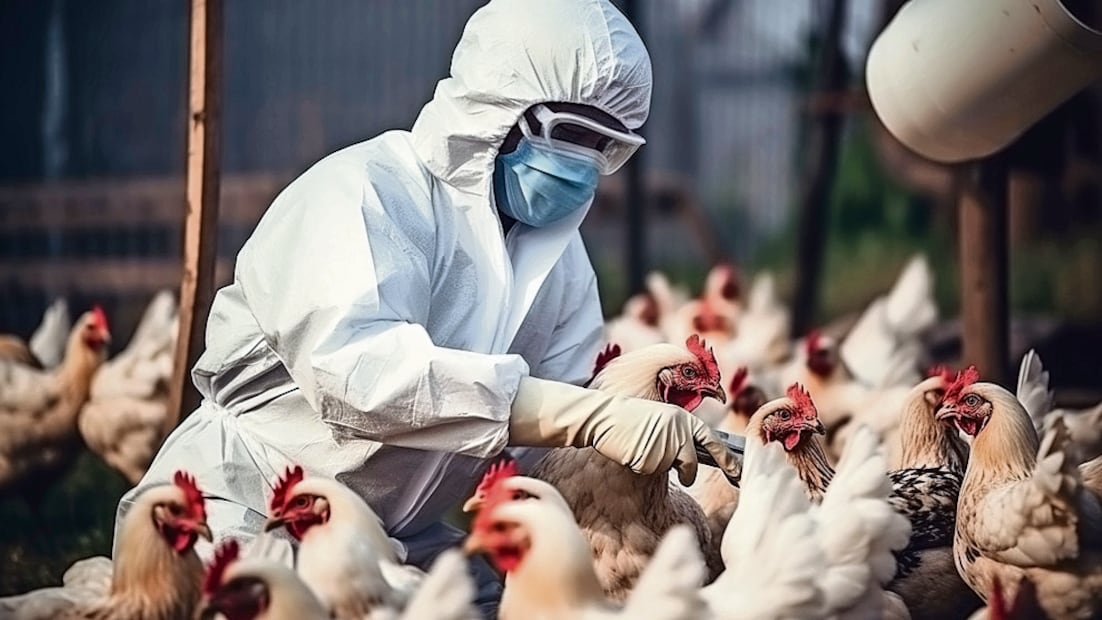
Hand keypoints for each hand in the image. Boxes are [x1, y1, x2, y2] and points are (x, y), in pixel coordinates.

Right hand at [507, 377, 740, 484]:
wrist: (602, 416)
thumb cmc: (630, 418)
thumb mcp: (661, 418)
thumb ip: (678, 433)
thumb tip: (693, 457)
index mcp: (682, 418)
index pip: (712, 440)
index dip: (727, 458)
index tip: (737, 471)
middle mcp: (677, 431)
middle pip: (691, 464)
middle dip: (687, 473)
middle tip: (684, 477)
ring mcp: (663, 446)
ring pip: (669, 469)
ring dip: (656, 464)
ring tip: (640, 446)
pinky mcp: (649, 459)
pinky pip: (651, 472)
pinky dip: (642, 466)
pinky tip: (631, 450)